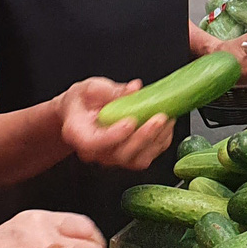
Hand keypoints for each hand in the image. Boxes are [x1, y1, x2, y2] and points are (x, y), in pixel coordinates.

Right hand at [58, 77, 174, 170]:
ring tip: (168, 118)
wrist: (81, 112)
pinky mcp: (127, 158)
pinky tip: (167, 126)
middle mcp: (95, 152)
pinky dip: (160, 143)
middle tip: (160, 117)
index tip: (131, 121)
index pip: (94, 143)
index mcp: (78, 134)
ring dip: (156, 140)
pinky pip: (146, 157)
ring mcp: (112, 158)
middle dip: (143, 136)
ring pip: (136, 159)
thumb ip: (109, 90)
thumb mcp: (89, 88)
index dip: (114, 135)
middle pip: (120, 154)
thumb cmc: (82, 101)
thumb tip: (134, 89)